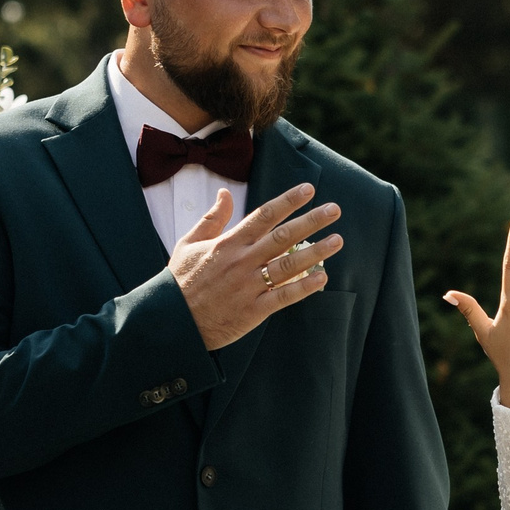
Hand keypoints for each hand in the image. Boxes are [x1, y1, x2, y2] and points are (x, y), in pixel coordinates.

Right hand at [168, 183, 342, 349]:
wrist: (172, 320)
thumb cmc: (180, 281)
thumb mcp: (189, 243)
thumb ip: (212, 218)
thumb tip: (224, 193)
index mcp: (228, 243)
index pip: (264, 215)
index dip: (288, 201)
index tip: (308, 189)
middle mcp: (242, 261)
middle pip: (283, 236)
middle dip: (311, 221)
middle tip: (335, 209)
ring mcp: (249, 285)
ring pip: (289, 264)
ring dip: (316, 252)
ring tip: (337, 240)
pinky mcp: (253, 310)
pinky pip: (284, 296)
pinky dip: (304, 287)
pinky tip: (322, 278)